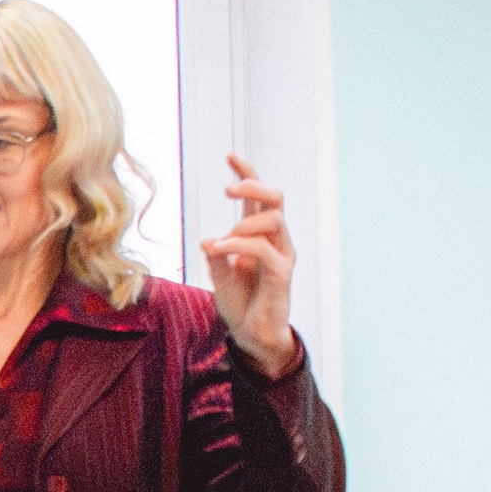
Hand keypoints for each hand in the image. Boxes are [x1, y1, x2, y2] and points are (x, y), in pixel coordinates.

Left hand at [200, 156, 297, 376]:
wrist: (252, 335)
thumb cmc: (240, 303)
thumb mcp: (218, 276)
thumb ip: (216, 255)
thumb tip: (208, 239)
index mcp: (260, 236)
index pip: (259, 198)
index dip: (248, 174)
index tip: (231, 156)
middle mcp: (276, 240)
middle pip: (276, 198)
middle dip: (254, 185)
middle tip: (228, 189)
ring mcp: (282, 255)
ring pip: (274, 220)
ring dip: (244, 222)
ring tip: (221, 240)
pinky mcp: (281, 274)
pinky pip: (264, 250)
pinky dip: (238, 245)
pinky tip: (219, 249)